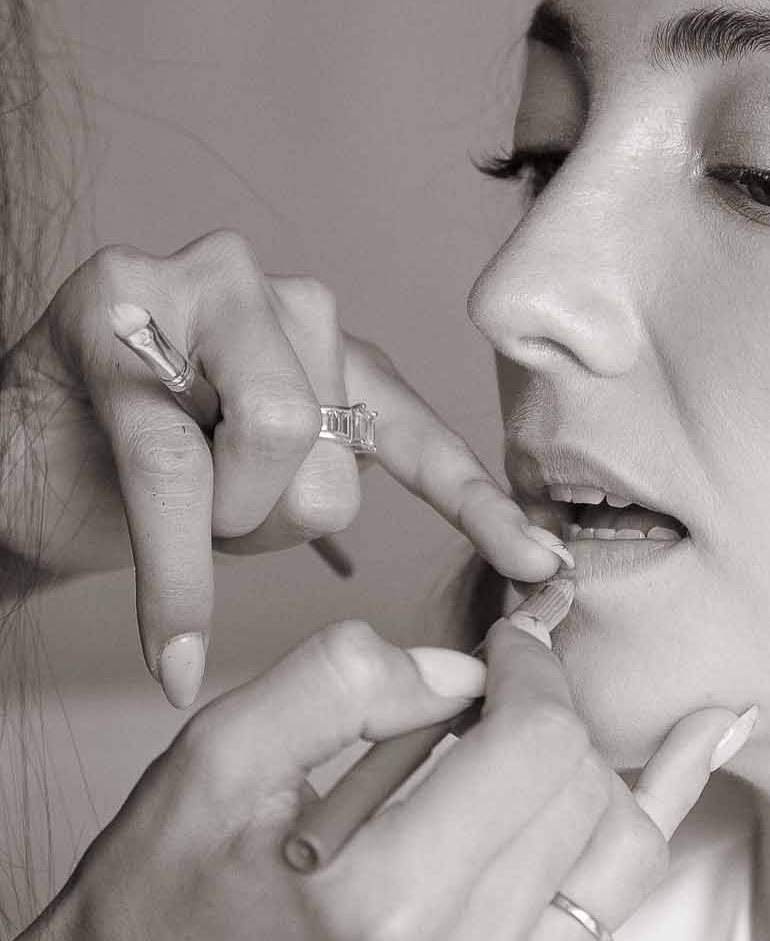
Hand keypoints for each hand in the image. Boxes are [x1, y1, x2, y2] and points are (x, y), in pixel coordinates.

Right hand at [0, 230, 567, 699]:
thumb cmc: (134, 483)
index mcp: (323, 344)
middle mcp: (273, 294)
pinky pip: (172, 465)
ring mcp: (194, 284)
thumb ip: (332, 493)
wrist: (10, 469)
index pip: (415, 432)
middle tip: (206, 522)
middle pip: (333, 451)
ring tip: (169, 504)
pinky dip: (175, 578)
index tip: (546, 566)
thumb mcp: (256, 494)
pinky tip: (174, 656)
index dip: (479, 506)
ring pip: (270, 439)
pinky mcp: (114, 309)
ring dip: (215, 520)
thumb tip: (476, 563)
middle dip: (269, 526)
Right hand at [41, 617, 749, 940]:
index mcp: (378, 904)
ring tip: (545, 720)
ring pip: (620, 845)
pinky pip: (613, 902)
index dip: (532, 668)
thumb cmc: (166, 887)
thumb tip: (465, 669)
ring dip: (593, 762)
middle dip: (553, 709)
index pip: (536, 746)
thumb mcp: (215, 757)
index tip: (501, 641)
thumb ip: (338, 683)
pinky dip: (650, 815)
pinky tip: (707, 739)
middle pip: (582, 787)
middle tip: (500, 679)